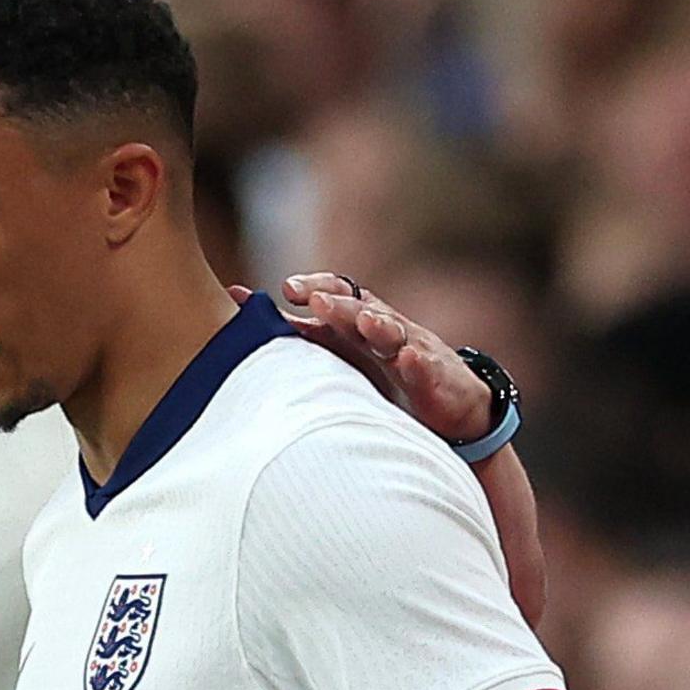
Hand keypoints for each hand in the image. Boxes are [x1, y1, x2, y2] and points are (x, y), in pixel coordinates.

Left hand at [233, 274, 492, 441]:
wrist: (449, 403)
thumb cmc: (384, 372)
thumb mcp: (340, 349)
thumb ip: (297, 328)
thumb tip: (239, 301)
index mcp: (359, 320)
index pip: (338, 292)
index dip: (315, 286)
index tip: (285, 289)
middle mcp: (385, 327)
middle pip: (362, 309)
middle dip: (340, 303)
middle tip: (316, 299)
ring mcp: (412, 349)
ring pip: (395, 332)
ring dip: (378, 324)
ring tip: (364, 322)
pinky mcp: (435, 377)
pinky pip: (426, 367)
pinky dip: (417, 361)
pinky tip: (408, 358)